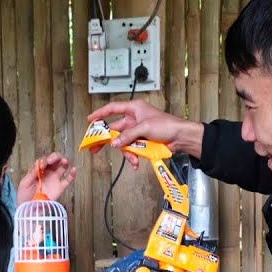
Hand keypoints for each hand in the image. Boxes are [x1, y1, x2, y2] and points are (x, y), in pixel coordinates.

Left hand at [16, 153, 77, 204]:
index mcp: (38, 170)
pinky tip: (73, 169)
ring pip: (62, 166)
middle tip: (52, 160)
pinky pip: (68, 180)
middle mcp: (47, 173)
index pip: (43, 160)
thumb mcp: (24, 183)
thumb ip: (31, 173)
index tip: (42, 165)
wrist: (29, 210)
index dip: (44, 160)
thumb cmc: (24, 196)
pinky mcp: (60, 188)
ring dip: (64, 161)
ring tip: (64, 161)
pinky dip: (72, 174)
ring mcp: (54, 179)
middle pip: (54, 160)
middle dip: (55, 157)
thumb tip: (39, 164)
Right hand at [87, 100, 203, 166]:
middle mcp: (134, 119)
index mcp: (134, 109)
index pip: (112, 108)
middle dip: (107, 140)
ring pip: (123, 142)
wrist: (181, 138)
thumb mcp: (145, 128)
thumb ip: (127, 136)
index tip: (90, 120)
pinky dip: (133, 156)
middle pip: (115, 129)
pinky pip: (132, 148)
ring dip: (126, 152)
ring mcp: (138, 131)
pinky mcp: (142, 141)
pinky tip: (136, 162)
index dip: (100, 114)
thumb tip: (115, 143)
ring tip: (132, 159)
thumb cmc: (167, 125)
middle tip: (95, 149)